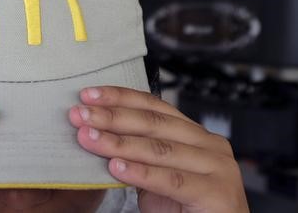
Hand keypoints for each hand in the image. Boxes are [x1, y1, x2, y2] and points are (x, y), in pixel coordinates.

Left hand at [69, 86, 248, 212]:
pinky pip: (171, 180)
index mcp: (194, 133)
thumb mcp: (153, 173)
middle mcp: (209, 144)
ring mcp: (217, 166)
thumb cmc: (183, 208)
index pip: (152, 106)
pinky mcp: (217, 192)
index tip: (88, 96)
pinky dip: (141, 172)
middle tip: (80, 115)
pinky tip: (116, 168)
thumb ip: (134, 153)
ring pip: (159, 149)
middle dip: (111, 117)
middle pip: (153, 123)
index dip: (118, 98)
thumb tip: (93, 130)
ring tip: (89, 138)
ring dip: (118, 142)